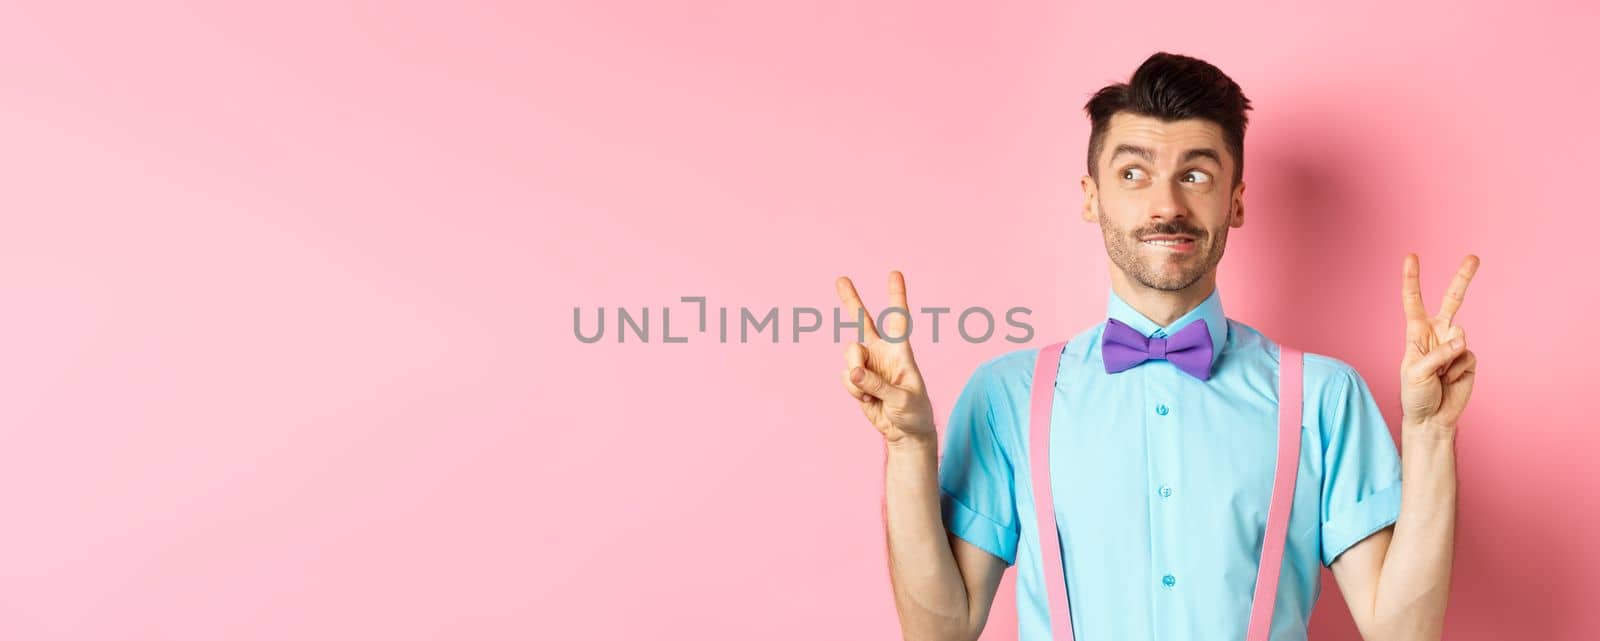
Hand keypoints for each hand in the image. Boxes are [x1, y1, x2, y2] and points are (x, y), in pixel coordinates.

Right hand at [836, 271, 936, 445]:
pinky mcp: (856, 379)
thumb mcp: (901, 399)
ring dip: (855, 371)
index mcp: (901, 351)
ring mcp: (867, 365)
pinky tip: (867, 399)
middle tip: (841, 279)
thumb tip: (852, 372)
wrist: (904, 432)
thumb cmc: (913, 412)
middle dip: (851, 300)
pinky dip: (853, 390)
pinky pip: (845, 377)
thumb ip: (877, 385)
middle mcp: (882, 353)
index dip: (897, 296)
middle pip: (863, 321)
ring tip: (869, 391)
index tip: (894, 273)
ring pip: (849, 354)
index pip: (898, 319)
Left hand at [1398, 253, 1479, 427]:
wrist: (1432, 418)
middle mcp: (1437, 334)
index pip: (1413, 301)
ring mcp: (1455, 345)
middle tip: (1473, 257)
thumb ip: (1438, 354)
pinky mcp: (1469, 358)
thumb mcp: (1416, 374)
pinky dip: (1458, 371)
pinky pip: (1468, 356)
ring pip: (1460, 336)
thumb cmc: (1415, 395)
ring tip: (1438, 376)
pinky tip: (1449, 381)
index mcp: (1416, 333)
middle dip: (1463, 278)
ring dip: (1448, 359)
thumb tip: (1462, 338)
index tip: (1411, 257)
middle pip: (1452, 301)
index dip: (1412, 280)